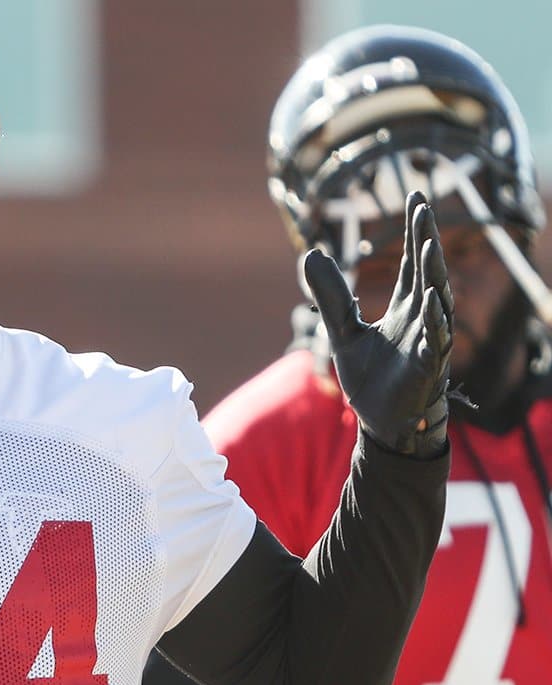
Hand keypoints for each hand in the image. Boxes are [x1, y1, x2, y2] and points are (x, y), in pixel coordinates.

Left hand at [304, 191, 453, 458]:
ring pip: (437, 301)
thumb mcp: (341, 330)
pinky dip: (435, 319)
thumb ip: (331, 294)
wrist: (380, 422)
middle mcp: (423, 318)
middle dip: (426, 241)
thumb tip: (310, 254)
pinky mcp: (429, 367)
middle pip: (427, 272)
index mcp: (406, 308)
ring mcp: (429, 341)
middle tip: (423, 207)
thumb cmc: (370, 377)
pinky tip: (433, 298)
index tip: (416, 198)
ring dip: (433, 273)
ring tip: (428, 244)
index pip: (413, 262)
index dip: (414, 232)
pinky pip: (437, 339)